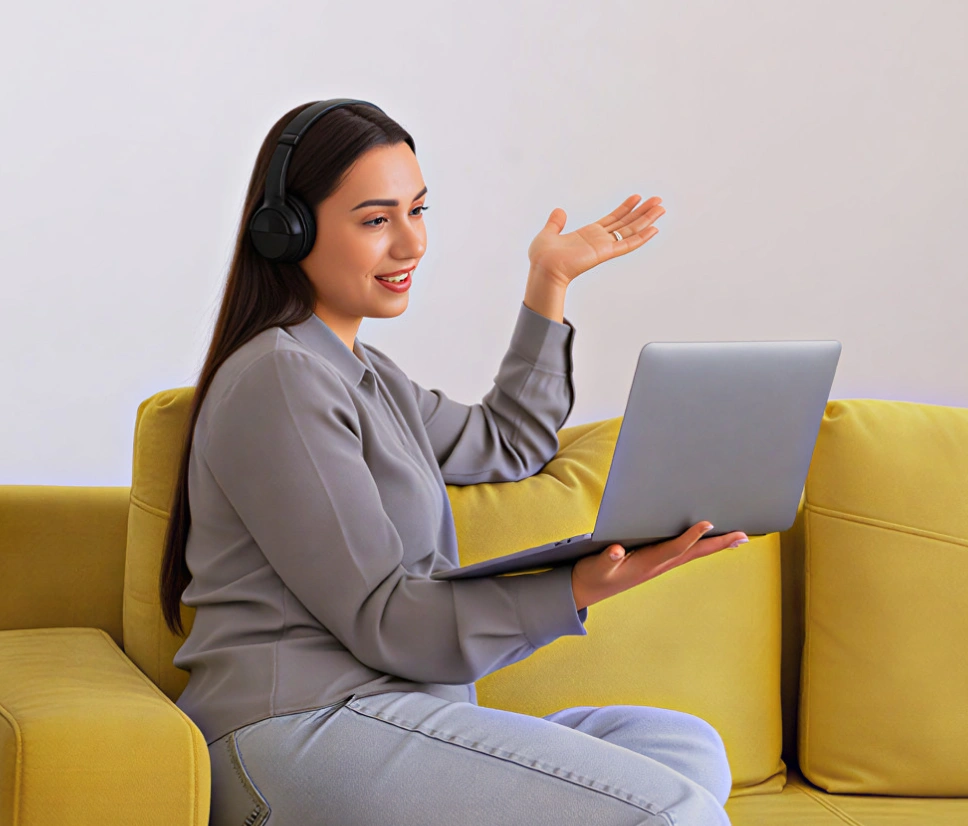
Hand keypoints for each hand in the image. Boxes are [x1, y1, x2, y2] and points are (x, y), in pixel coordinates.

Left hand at [527, 194, 665, 287]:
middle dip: (643, 212)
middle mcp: (599, 240)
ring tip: (661, 209)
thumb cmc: (543, 257)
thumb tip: (559, 211)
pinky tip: (654, 229)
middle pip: (626, 223)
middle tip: (658, 201)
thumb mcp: (548, 233)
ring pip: (631, 231)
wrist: (543, 268)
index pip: (612, 219)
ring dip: (647, 220)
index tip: (637, 197)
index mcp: (588, 235)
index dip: (625, 208)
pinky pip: (627, 244)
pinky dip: (641, 237)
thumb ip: (555, 222)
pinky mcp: (605, 253)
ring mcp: (604, 246)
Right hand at [571, 522, 748, 610]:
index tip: (708, 523)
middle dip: (719, 544)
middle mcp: (657, 566)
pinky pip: (683, 554)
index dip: (691, 536)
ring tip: (736, 538)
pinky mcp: (653, 563)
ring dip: (715, 546)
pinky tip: (707, 542)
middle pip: (694, 553)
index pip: (674, 548)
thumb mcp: (596, 567)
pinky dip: (700, 546)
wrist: (585, 592)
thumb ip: (607, 559)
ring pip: (692, 554)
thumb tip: (617, 550)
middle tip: (744, 536)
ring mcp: (657, 565)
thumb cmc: (592, 577)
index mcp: (646, 565)